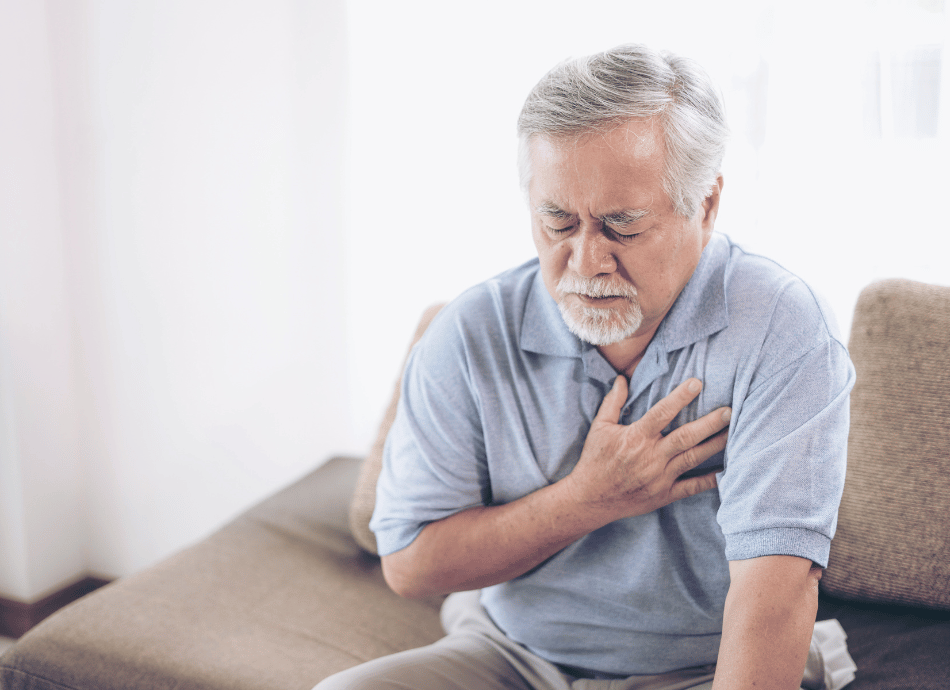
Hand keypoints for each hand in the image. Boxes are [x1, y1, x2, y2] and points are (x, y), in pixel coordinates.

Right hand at [563, 376, 729, 521]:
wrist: (591, 498)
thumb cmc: (595, 460)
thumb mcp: (599, 427)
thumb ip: (613, 402)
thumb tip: (622, 378)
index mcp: (636, 437)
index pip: (662, 412)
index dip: (681, 397)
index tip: (697, 383)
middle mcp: (651, 456)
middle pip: (686, 436)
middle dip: (709, 423)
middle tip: (729, 411)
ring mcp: (660, 477)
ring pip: (693, 458)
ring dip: (714, 445)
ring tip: (733, 432)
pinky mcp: (664, 494)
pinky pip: (692, 487)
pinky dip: (710, 480)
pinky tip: (726, 470)